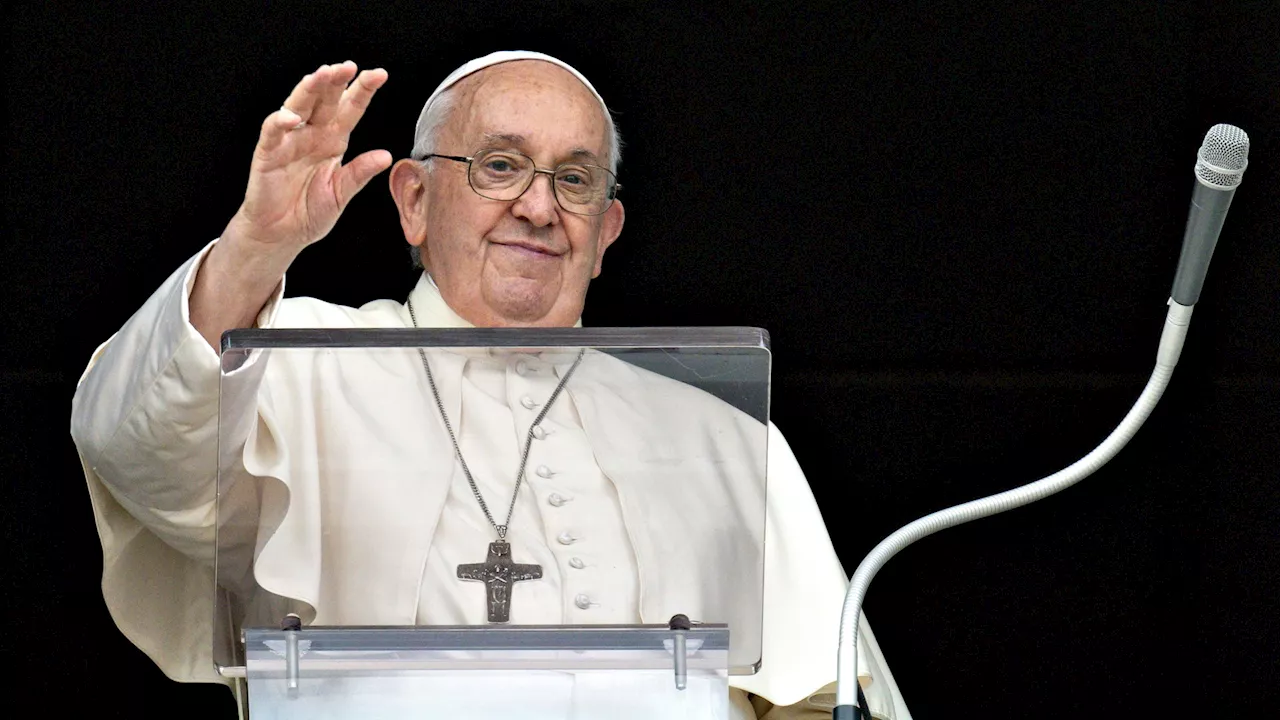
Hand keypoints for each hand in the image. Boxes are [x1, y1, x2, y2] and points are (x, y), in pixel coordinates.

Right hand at [224, 61, 390, 259]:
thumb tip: (386, 155)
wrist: (282, 234)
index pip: (350, 109)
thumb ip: (360, 173)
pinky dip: (280, 122)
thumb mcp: (341, 192)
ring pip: (298, 106)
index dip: (363, 91)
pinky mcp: (267, 153)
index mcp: (333, 140)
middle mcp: (312, 134)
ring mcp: (289, 141)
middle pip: (324, 100)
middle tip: (348, 66)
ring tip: (322, 75)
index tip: (379, 74)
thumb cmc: (310, 211)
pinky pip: (273, 133)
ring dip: (309, 90)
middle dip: (335, 81)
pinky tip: (292, 117)